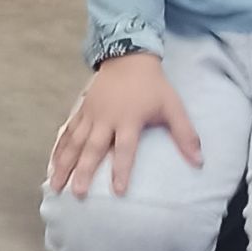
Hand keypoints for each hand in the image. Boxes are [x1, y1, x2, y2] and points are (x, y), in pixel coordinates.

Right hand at [48, 51, 201, 199]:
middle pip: (92, 148)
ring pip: (74, 142)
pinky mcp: (82, 110)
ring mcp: (90, 114)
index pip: (125, 149)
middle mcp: (106, 118)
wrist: (128, 56)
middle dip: (84, 172)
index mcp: (129, 119)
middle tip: (76, 193)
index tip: (117, 191)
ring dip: (64, 164)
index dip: (121, 170)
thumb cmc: (153, 86)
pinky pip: (68, 132)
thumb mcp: (173, 107)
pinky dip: (59, 148)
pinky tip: (52, 163)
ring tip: (55, 184)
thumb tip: (199, 162)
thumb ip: (185, 134)